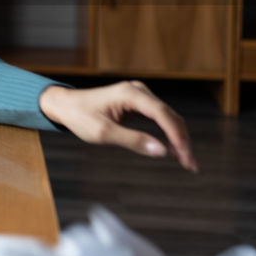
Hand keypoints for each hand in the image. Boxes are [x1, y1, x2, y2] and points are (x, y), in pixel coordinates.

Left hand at [38, 80, 196, 172]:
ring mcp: (139, 95)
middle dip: (182, 141)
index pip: (163, 114)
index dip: (177, 136)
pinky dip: (168, 133)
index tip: (185, 156)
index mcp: (130, 94)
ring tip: (186, 161)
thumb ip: (132, 141)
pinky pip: (159, 118)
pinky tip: (174, 150)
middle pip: (170, 116)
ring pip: (168, 117)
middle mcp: (138, 91)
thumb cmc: (79, 117)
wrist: (64, 105)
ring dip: (178, 138)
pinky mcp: (137, 103)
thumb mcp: (103, 133)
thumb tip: (162, 151)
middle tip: (191, 165)